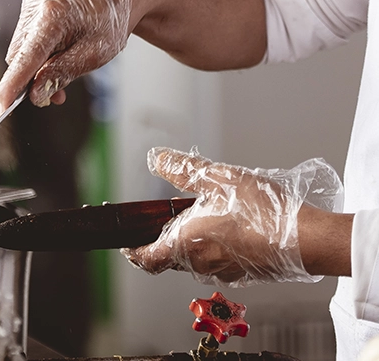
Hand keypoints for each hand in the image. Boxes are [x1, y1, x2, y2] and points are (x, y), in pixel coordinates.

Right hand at [0, 0, 130, 112]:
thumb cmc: (111, 21)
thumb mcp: (94, 54)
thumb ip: (62, 73)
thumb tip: (35, 94)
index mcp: (53, 14)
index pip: (26, 57)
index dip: (13, 85)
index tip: (3, 106)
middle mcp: (36, 4)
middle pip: (19, 56)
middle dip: (32, 79)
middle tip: (56, 96)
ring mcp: (31, 0)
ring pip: (21, 49)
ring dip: (36, 67)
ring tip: (63, 71)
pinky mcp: (31, 2)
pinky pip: (26, 37)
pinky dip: (38, 52)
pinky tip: (58, 54)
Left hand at [122, 147, 343, 286]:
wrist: (306, 238)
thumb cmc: (262, 211)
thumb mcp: (217, 178)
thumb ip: (183, 170)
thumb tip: (157, 159)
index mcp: (184, 244)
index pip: (147, 259)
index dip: (134, 252)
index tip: (128, 244)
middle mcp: (199, 264)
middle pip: (170, 258)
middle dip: (167, 240)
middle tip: (170, 219)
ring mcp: (223, 271)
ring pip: (196, 260)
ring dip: (193, 243)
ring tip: (206, 217)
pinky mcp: (244, 274)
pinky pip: (220, 263)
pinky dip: (216, 248)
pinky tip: (232, 228)